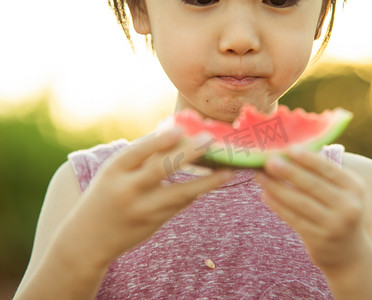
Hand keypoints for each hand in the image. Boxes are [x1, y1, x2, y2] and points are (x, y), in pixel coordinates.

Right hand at [57, 128, 232, 267]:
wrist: (86, 240)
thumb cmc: (104, 196)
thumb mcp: (113, 173)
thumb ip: (140, 157)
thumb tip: (175, 134)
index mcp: (113, 170)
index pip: (138, 151)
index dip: (159, 141)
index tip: (180, 130)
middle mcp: (127, 190)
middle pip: (160, 169)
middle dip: (187, 154)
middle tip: (209, 141)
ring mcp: (141, 209)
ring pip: (179, 193)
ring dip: (205, 182)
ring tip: (227, 171)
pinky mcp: (153, 223)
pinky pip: (179, 205)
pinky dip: (196, 192)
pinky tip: (212, 182)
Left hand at [255, 147, 366, 271]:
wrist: (348, 253)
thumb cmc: (338, 211)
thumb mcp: (342, 192)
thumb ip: (323, 173)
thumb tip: (289, 150)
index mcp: (355, 187)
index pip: (328, 169)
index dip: (307, 158)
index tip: (288, 148)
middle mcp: (348, 206)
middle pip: (312, 185)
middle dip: (287, 171)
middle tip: (267, 161)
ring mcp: (334, 224)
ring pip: (299, 202)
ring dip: (276, 187)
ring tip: (260, 176)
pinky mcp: (319, 239)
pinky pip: (293, 218)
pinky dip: (278, 206)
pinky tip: (265, 195)